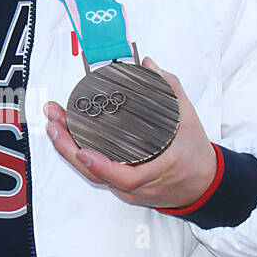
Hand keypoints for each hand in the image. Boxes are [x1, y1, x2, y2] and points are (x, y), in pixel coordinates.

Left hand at [43, 56, 217, 209]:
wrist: (202, 184)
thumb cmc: (195, 155)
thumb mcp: (188, 119)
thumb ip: (169, 89)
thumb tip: (149, 65)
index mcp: (158, 171)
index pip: (125, 177)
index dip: (102, 167)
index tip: (84, 153)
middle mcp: (139, 186)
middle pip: (96, 175)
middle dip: (69, 149)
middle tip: (55, 123)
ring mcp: (128, 191)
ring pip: (92, 175)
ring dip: (68, 150)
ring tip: (54, 124)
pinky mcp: (122, 190)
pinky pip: (96, 175)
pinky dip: (78, 157)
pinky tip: (65, 139)